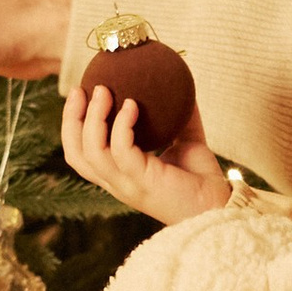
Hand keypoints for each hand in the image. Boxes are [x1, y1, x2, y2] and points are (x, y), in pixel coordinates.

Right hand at [61, 77, 228, 220]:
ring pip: (91, 152)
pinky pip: (121, 150)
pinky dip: (122, 125)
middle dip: (71, 119)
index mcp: (119, 175)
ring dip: (93, 117)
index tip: (80, 94)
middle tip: (81, 89)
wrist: (220, 204)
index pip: (81, 154)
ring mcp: (128, 185)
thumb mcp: (186, 143)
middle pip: (76, 154)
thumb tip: (181, 86)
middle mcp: (117, 182)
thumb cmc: (201, 179)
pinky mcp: (143, 183)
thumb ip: (179, 118)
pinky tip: (132, 106)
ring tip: (103, 91)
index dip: (72, 124)